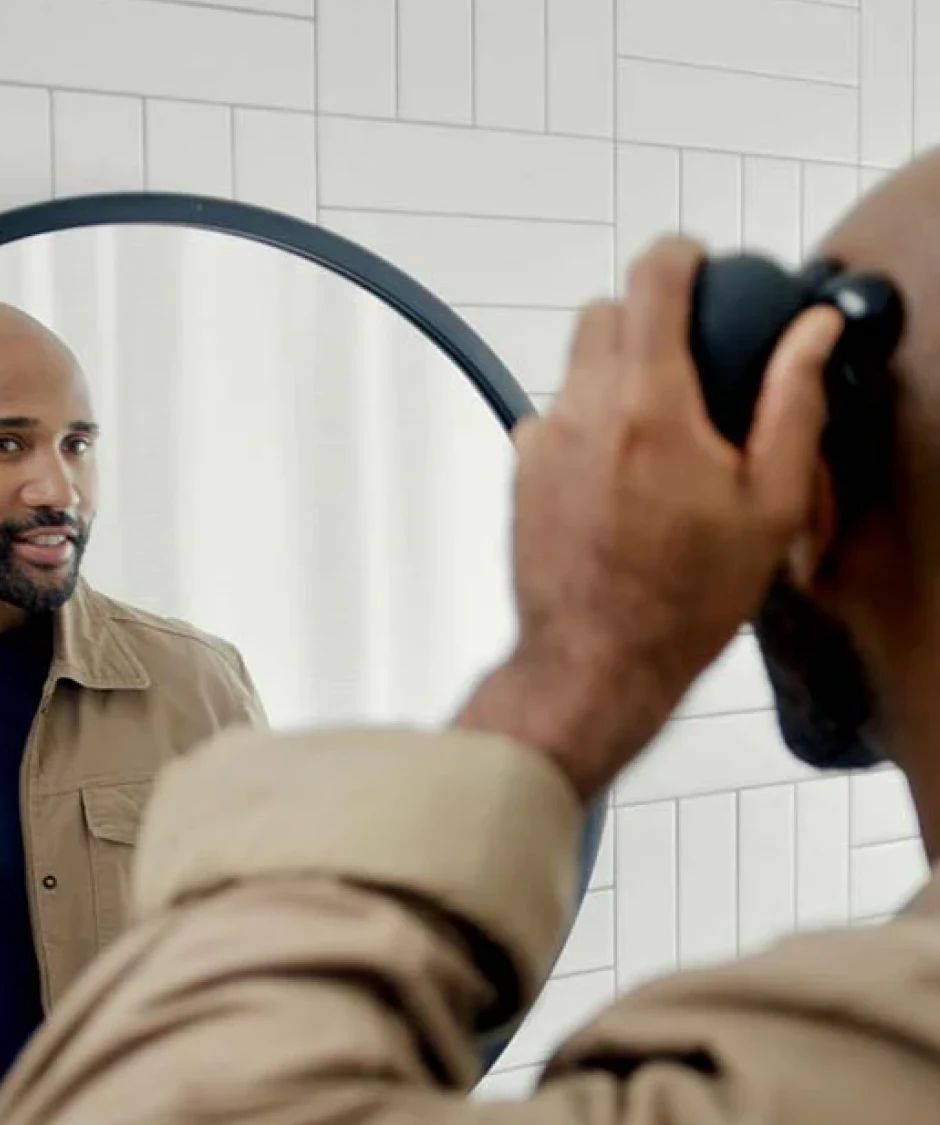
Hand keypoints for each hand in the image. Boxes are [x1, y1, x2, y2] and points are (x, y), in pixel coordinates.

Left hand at [457, 237, 845, 799]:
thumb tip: (810, 332)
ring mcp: (542, 442)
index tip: (697, 267)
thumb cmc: (684, 598)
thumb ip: (791, 402)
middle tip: (686, 362)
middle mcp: (583, 410)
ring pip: (574, 368)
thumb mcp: (768, 503)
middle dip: (645, 319)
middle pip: (602, 315)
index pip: (651, 279)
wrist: (596, 660)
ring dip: (614, 375)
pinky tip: (618, 476)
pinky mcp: (521, 474)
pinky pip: (552, 419)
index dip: (679, 257)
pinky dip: (585, 424)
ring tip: (657, 435)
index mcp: (649, 404)